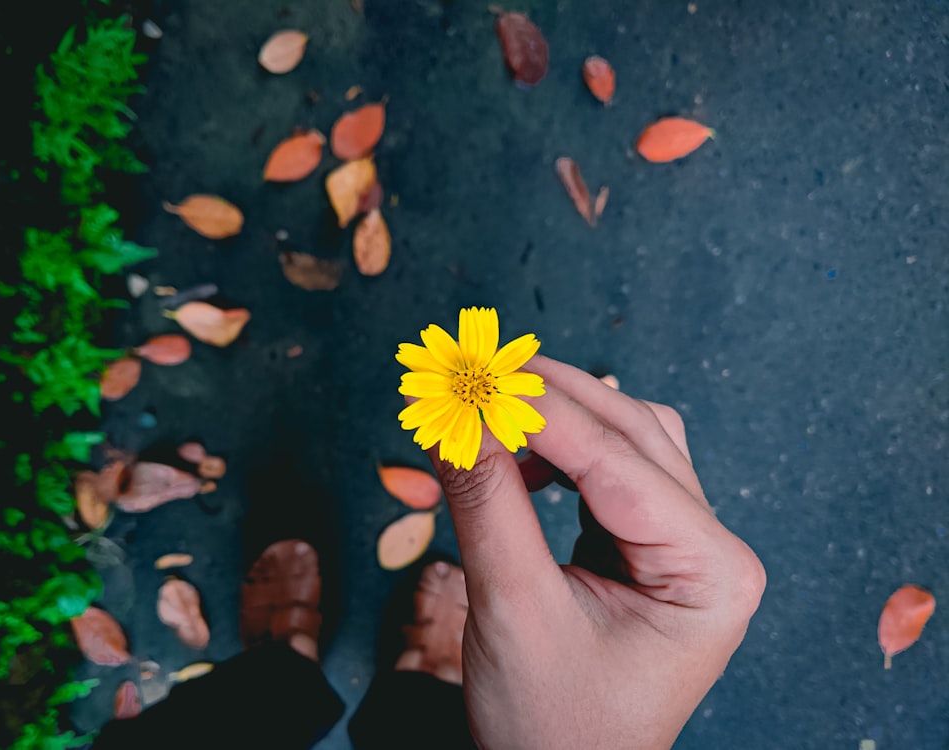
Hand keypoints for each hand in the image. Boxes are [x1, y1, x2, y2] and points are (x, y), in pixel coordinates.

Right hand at [425, 355, 765, 749]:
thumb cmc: (554, 722)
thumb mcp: (513, 610)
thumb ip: (486, 503)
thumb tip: (455, 419)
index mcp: (709, 573)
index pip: (617, 462)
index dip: (538, 412)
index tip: (472, 378)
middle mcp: (710, 548)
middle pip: (631, 432)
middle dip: (550, 398)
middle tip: (476, 371)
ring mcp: (683, 544)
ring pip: (624, 438)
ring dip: (556, 416)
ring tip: (487, 412)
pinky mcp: (647, 544)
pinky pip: (608, 469)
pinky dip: (556, 451)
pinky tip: (511, 458)